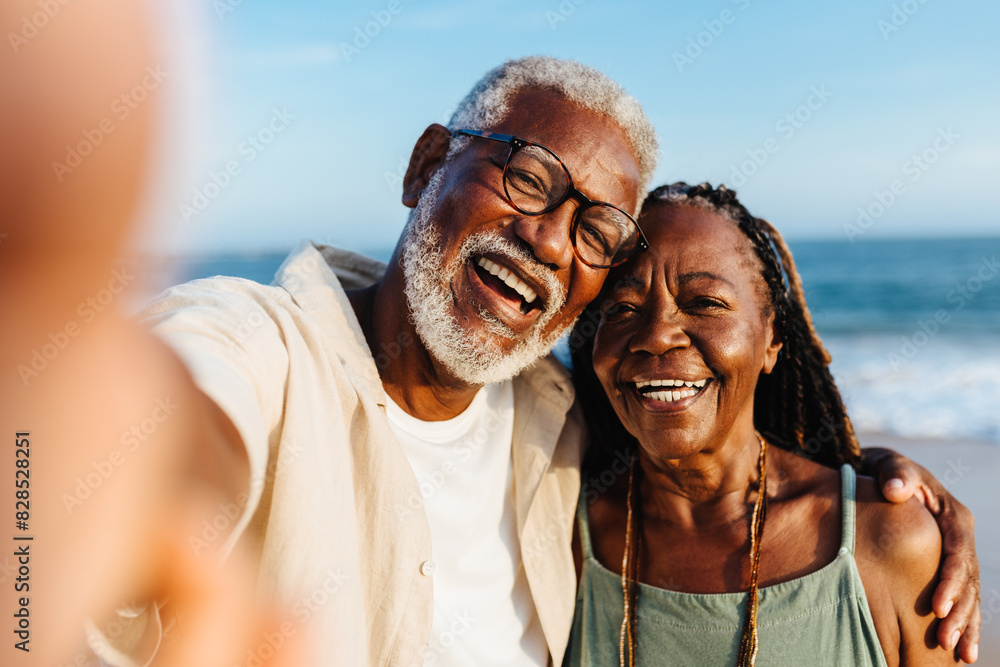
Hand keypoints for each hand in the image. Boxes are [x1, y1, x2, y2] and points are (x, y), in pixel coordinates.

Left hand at [862, 447, 979, 662]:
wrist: (883, 475)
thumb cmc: (886, 472)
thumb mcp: (891, 466)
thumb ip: (895, 474)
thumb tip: (897, 488)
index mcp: (954, 516)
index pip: (958, 554)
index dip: (949, 582)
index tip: (936, 607)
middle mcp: (962, 539)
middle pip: (967, 581)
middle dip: (959, 612)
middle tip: (945, 640)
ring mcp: (957, 555)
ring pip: (969, 595)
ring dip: (965, 625)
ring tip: (959, 654)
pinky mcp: (947, 568)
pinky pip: (962, 599)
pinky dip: (964, 624)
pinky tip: (962, 652)